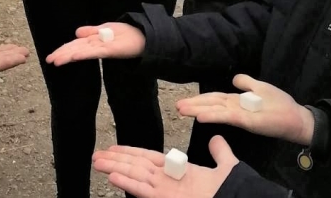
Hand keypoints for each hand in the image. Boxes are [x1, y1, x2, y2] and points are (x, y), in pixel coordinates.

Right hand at [46, 22, 145, 65]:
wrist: (143, 36)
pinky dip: (83, 54)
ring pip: (81, 52)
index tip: (51, 56)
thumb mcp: (106, 28)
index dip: (63, 49)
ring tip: (56, 61)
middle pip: (75, 49)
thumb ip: (91, 31)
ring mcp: (102, 49)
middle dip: (62, 54)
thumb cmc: (125, 33)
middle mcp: (95, 46)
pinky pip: (94, 52)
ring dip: (68, 56)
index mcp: (93, 40)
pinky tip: (73, 56)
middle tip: (49, 61)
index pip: (75, 45)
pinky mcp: (110, 51)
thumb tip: (76, 32)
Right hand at [92, 136, 237, 197]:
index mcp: (180, 172)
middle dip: (117, 160)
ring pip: (136, 176)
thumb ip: (220, 153)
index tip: (114, 148)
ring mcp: (166, 192)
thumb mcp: (226, 166)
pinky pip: (143, 190)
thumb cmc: (233, 191)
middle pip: (137, 167)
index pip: (150, 159)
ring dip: (116, 168)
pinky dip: (128, 183)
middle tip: (96, 155)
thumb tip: (216, 139)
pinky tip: (113, 176)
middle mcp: (169, 182)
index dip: (132, 153)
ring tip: (97, 162)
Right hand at [176, 74, 313, 145]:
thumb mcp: (261, 88)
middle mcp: (235, 108)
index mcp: (237, 101)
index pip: (214, 99)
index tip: (182, 102)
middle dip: (193, 105)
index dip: (198, 100)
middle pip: (211, 105)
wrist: (297, 119)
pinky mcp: (247, 121)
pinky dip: (213, 117)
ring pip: (215, 110)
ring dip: (198, 110)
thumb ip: (246, 83)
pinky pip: (227, 117)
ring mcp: (240, 115)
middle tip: (176, 107)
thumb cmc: (280, 105)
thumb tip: (233, 78)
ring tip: (181, 110)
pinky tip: (201, 117)